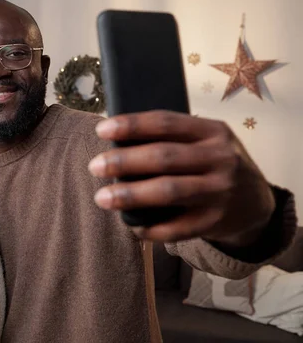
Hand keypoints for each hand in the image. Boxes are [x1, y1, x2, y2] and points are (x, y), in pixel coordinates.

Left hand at [88, 110, 274, 245]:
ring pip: (168, 191)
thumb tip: (116, 143)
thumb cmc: (214, 165)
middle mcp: (220, 159)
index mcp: (213, 131)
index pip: (166, 123)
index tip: (102, 130)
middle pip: (163, 157)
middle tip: (95, 166)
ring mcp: (220, 191)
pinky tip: (132, 226)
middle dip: (124, 161)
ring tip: (102, 197)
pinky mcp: (216, 222)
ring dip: (130, 195)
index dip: (132, 126)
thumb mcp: (205, 142)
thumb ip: (171, 139)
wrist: (257, 202)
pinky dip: (151, 228)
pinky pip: (177, 227)